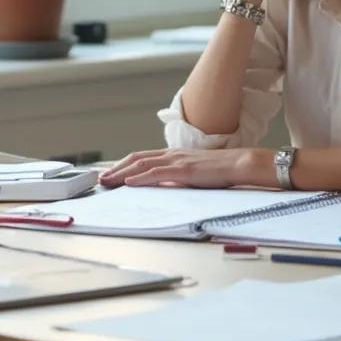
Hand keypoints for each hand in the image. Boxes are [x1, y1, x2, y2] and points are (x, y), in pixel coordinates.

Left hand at [99, 148, 272, 188]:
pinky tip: (129, 183)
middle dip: (116, 168)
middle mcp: (171, 154)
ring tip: (107, 181)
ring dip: (121, 173)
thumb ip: (176, 176)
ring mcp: (176, 161)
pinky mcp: (183, 170)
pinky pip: (156, 173)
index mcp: (173, 155)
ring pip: (142, 165)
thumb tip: (162, 186)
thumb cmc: (220, 170)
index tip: (110, 173)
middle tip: (101, 178)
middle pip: (136, 159)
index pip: (142, 157)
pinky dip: (140, 178)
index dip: (123, 165)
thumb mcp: (193, 172)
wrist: (239, 164)